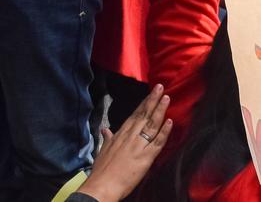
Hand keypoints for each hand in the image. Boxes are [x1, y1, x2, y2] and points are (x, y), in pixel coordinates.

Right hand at [78, 85, 171, 200]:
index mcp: (120, 134)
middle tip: (160, 87)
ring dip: (159, 110)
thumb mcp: (104, 150)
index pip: (135, 114)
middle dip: (152, 100)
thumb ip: (108, 138)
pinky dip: (163, 131)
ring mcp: (138, 145)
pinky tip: (169, 121)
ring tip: (166, 98)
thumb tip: (105, 130)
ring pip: (151, 124)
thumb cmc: (102, 169)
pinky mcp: (145, 158)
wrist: (103, 184)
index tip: (151, 93)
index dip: (144, 103)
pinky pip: (157, 142)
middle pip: (143, 115)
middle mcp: (129, 136)